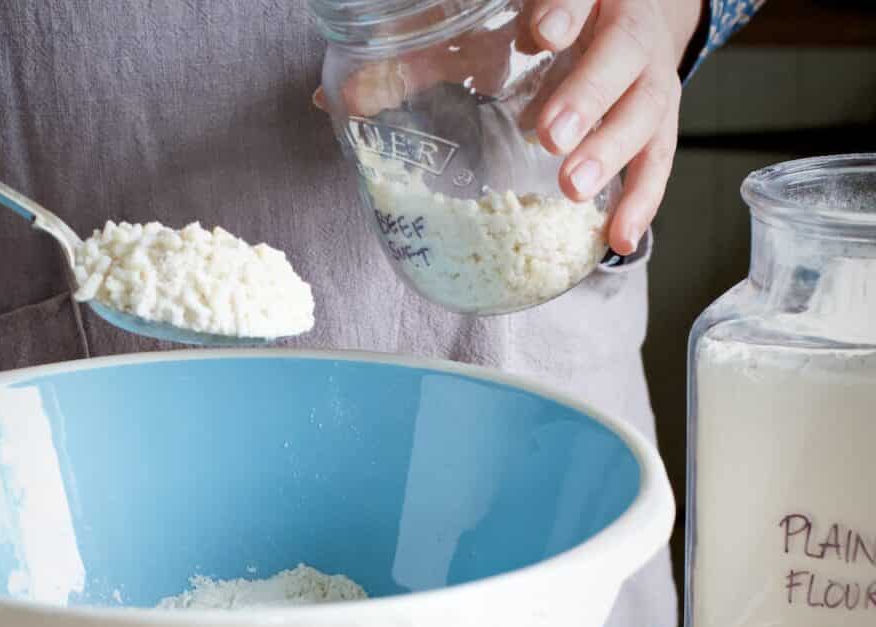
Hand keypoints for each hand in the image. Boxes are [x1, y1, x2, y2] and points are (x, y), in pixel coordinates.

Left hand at [314, 0, 703, 255]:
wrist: (621, 13)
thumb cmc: (539, 27)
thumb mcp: (481, 31)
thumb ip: (414, 62)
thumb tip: (335, 100)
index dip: (564, 6)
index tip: (539, 32)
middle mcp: (621, 29)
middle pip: (620, 52)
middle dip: (587, 93)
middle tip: (549, 134)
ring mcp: (647, 76)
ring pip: (645, 108)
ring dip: (610, 149)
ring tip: (572, 185)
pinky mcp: (658, 120)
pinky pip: (657, 160)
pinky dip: (641, 200)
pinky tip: (617, 238)